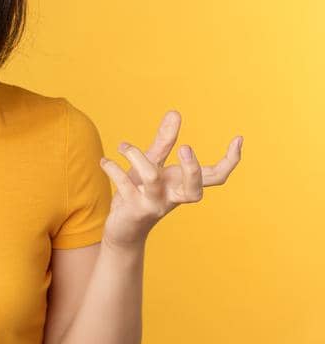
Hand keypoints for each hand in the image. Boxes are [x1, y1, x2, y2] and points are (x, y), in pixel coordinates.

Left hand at [99, 110, 243, 248]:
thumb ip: (164, 142)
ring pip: (153, 179)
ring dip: (137, 157)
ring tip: (123, 146)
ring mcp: (154, 205)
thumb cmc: (140, 194)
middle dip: (192, 169)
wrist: (122, 230)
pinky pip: (124, 185)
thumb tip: (175, 113)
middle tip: (185, 147)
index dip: (230, 160)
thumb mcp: (152, 165)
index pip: (216, 176)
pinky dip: (113, 169)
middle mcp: (173, 197)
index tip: (238, 139)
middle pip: (195, 189)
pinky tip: (105, 161)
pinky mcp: (133, 209)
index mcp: (183, 185)